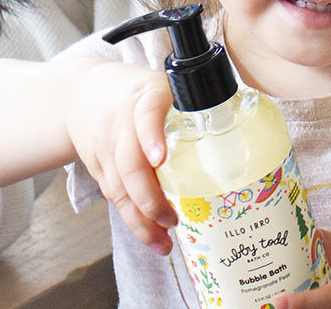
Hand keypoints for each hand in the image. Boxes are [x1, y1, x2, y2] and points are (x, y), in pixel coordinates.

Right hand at [63, 59, 176, 254]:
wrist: (84, 92)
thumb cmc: (137, 93)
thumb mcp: (164, 88)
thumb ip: (194, 107)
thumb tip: (246, 135)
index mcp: (144, 98)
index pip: (146, 114)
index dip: (150, 135)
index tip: (159, 157)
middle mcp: (120, 123)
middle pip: (129, 164)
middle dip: (149, 198)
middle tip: (172, 219)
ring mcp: (105, 147)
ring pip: (118, 188)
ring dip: (140, 220)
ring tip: (163, 241)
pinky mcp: (96, 166)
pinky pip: (113, 195)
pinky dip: (131, 219)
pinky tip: (149, 234)